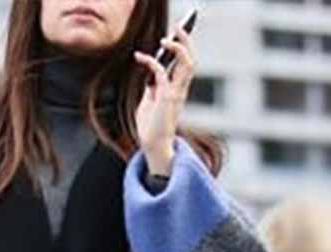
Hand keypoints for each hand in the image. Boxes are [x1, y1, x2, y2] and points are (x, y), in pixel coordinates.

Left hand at [134, 23, 196, 176]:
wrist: (153, 147)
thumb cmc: (151, 129)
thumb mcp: (149, 104)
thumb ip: (152, 89)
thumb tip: (150, 76)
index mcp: (178, 91)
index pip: (185, 65)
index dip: (179, 49)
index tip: (170, 38)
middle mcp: (181, 90)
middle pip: (191, 60)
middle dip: (187, 41)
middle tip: (180, 26)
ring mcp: (176, 93)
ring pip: (187, 63)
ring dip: (179, 46)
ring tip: (168, 37)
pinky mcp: (167, 97)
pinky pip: (161, 72)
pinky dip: (151, 61)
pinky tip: (140, 57)